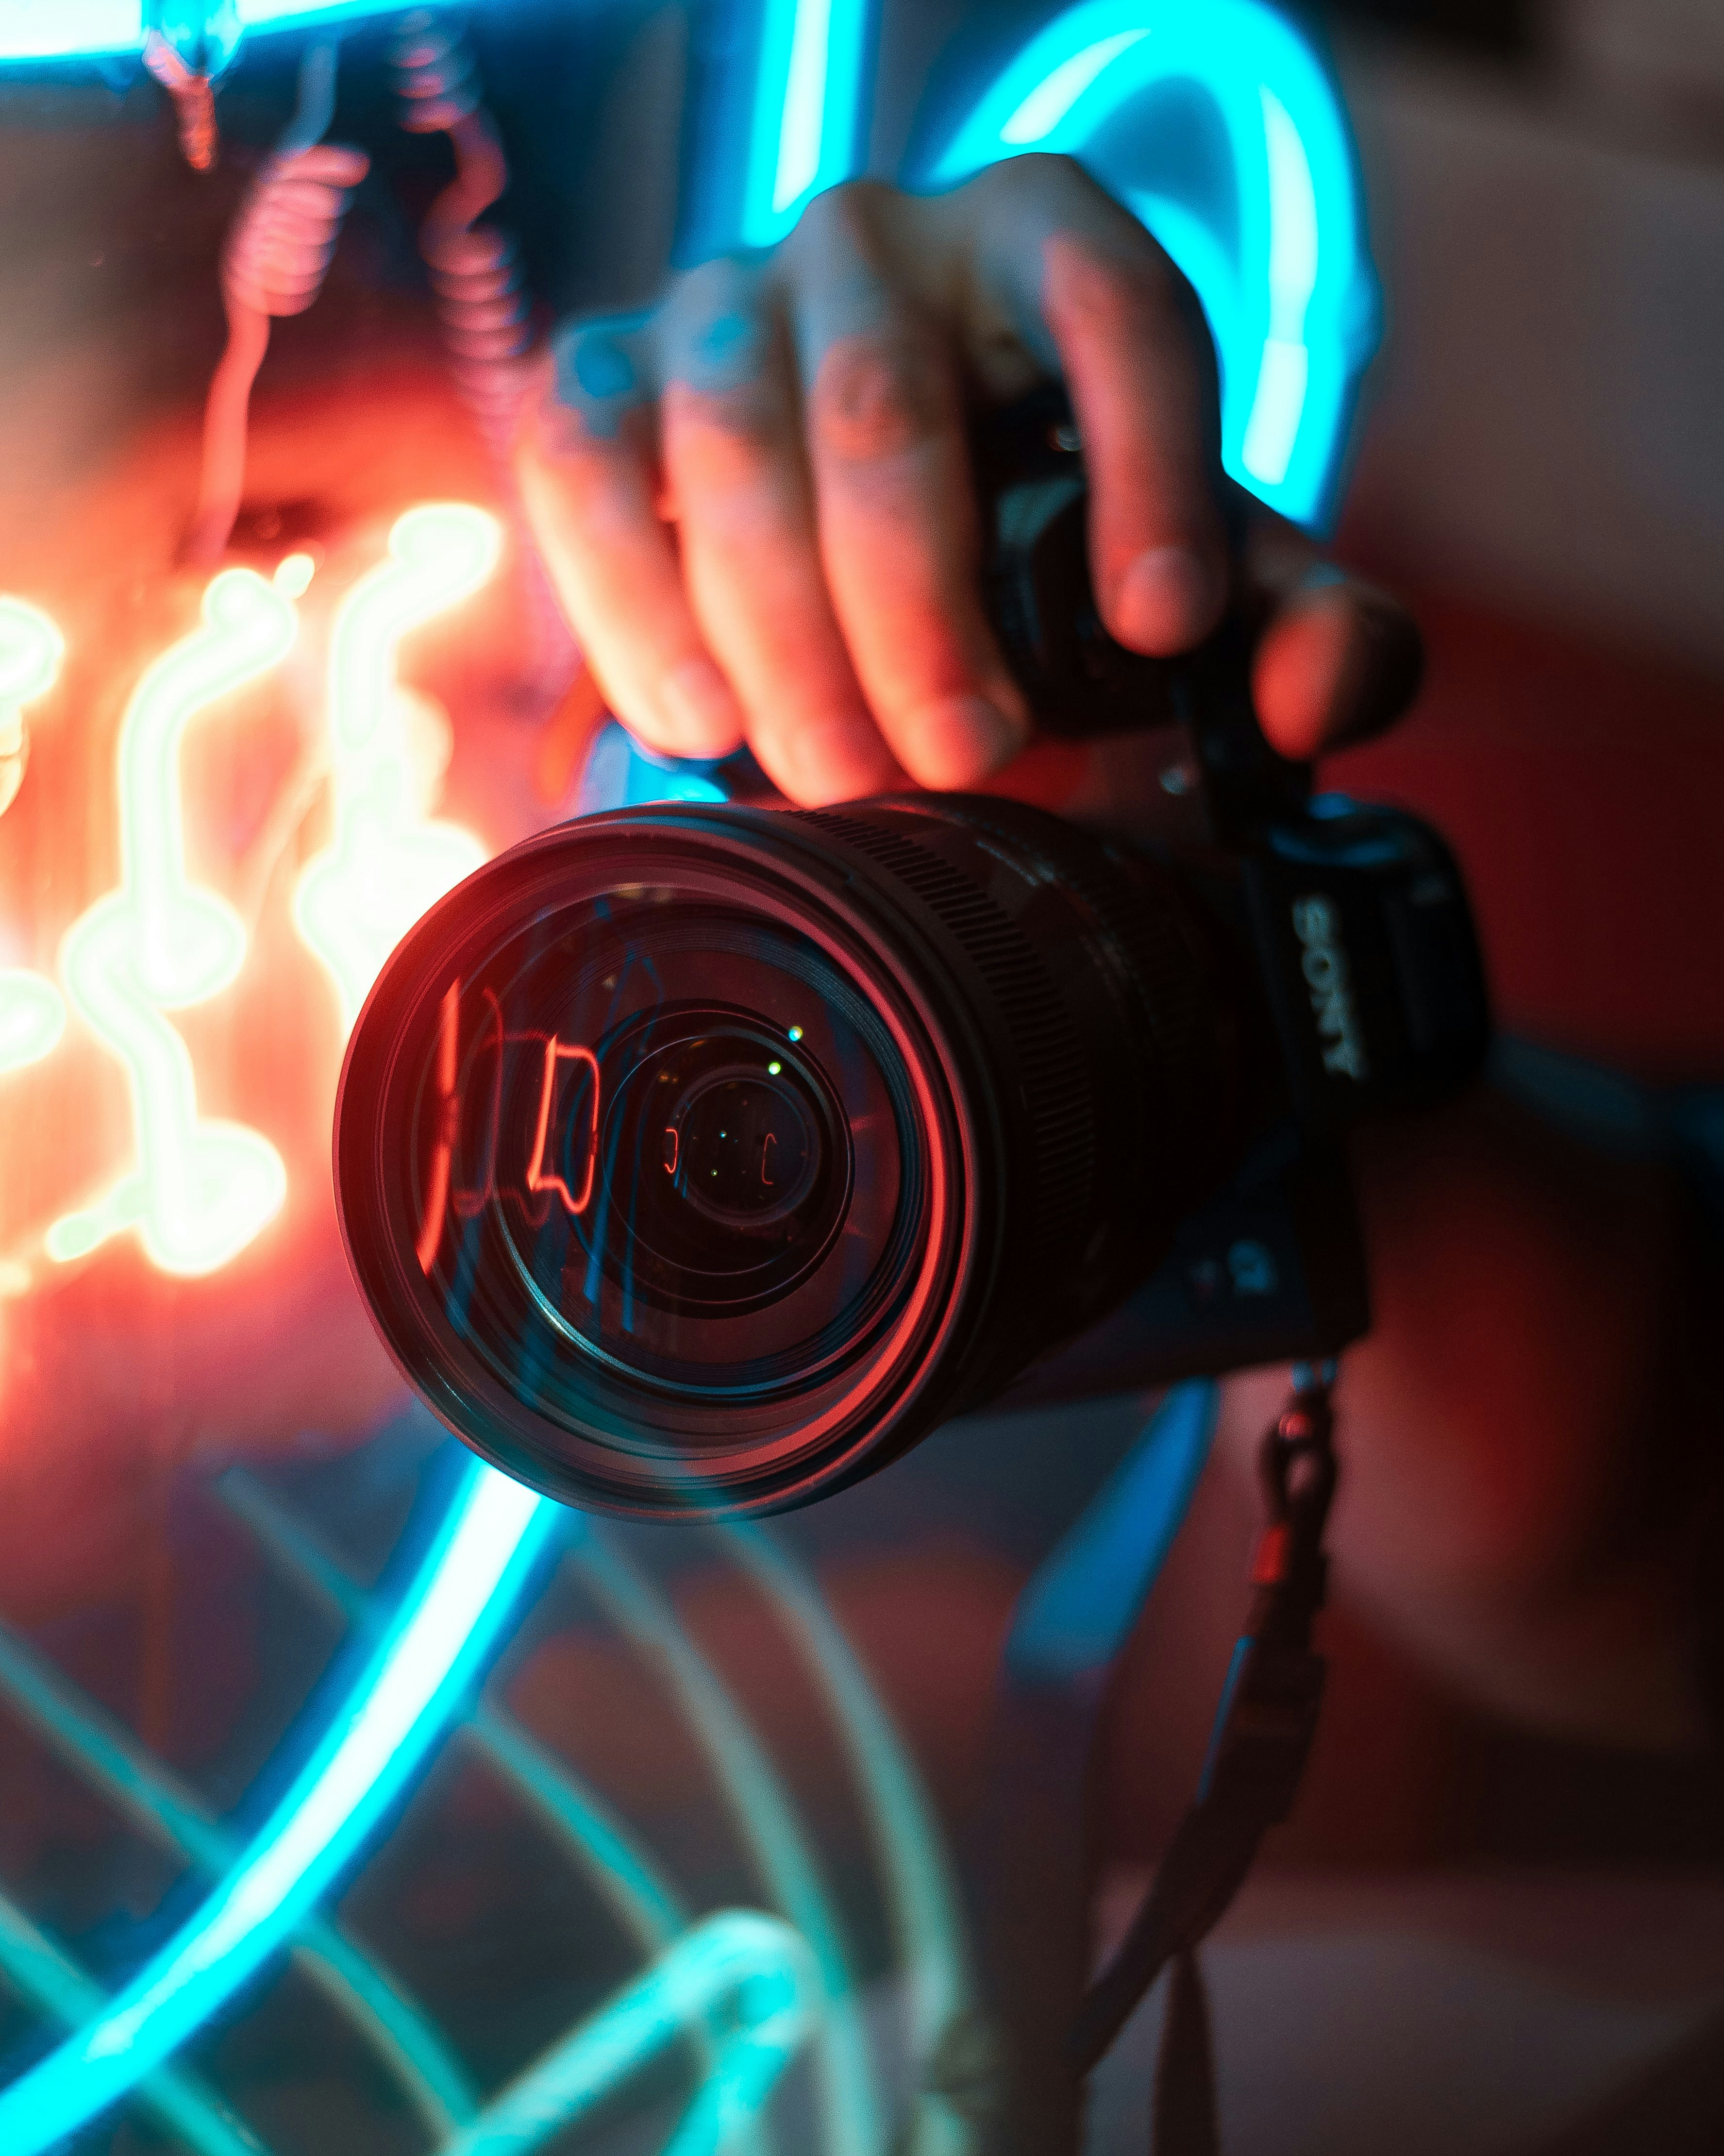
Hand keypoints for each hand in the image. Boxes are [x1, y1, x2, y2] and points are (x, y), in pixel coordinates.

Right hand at [518, 157, 1421, 806]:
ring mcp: (723, 302)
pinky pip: (582, 470)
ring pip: (731, 447)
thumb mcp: (1202, 598)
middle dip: (920, 611)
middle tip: (965, 758)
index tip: (1160, 626)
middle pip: (885, 406)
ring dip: (784, 637)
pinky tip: (697, 724)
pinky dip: (632, 608)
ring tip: (840, 776)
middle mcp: (877, 244)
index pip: (1118, 305)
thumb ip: (1310, 634)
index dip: (1149, 461)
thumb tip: (1322, 687)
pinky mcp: (602, 381)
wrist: (874, 565)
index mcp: (1044, 245)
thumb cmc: (1054, 571)